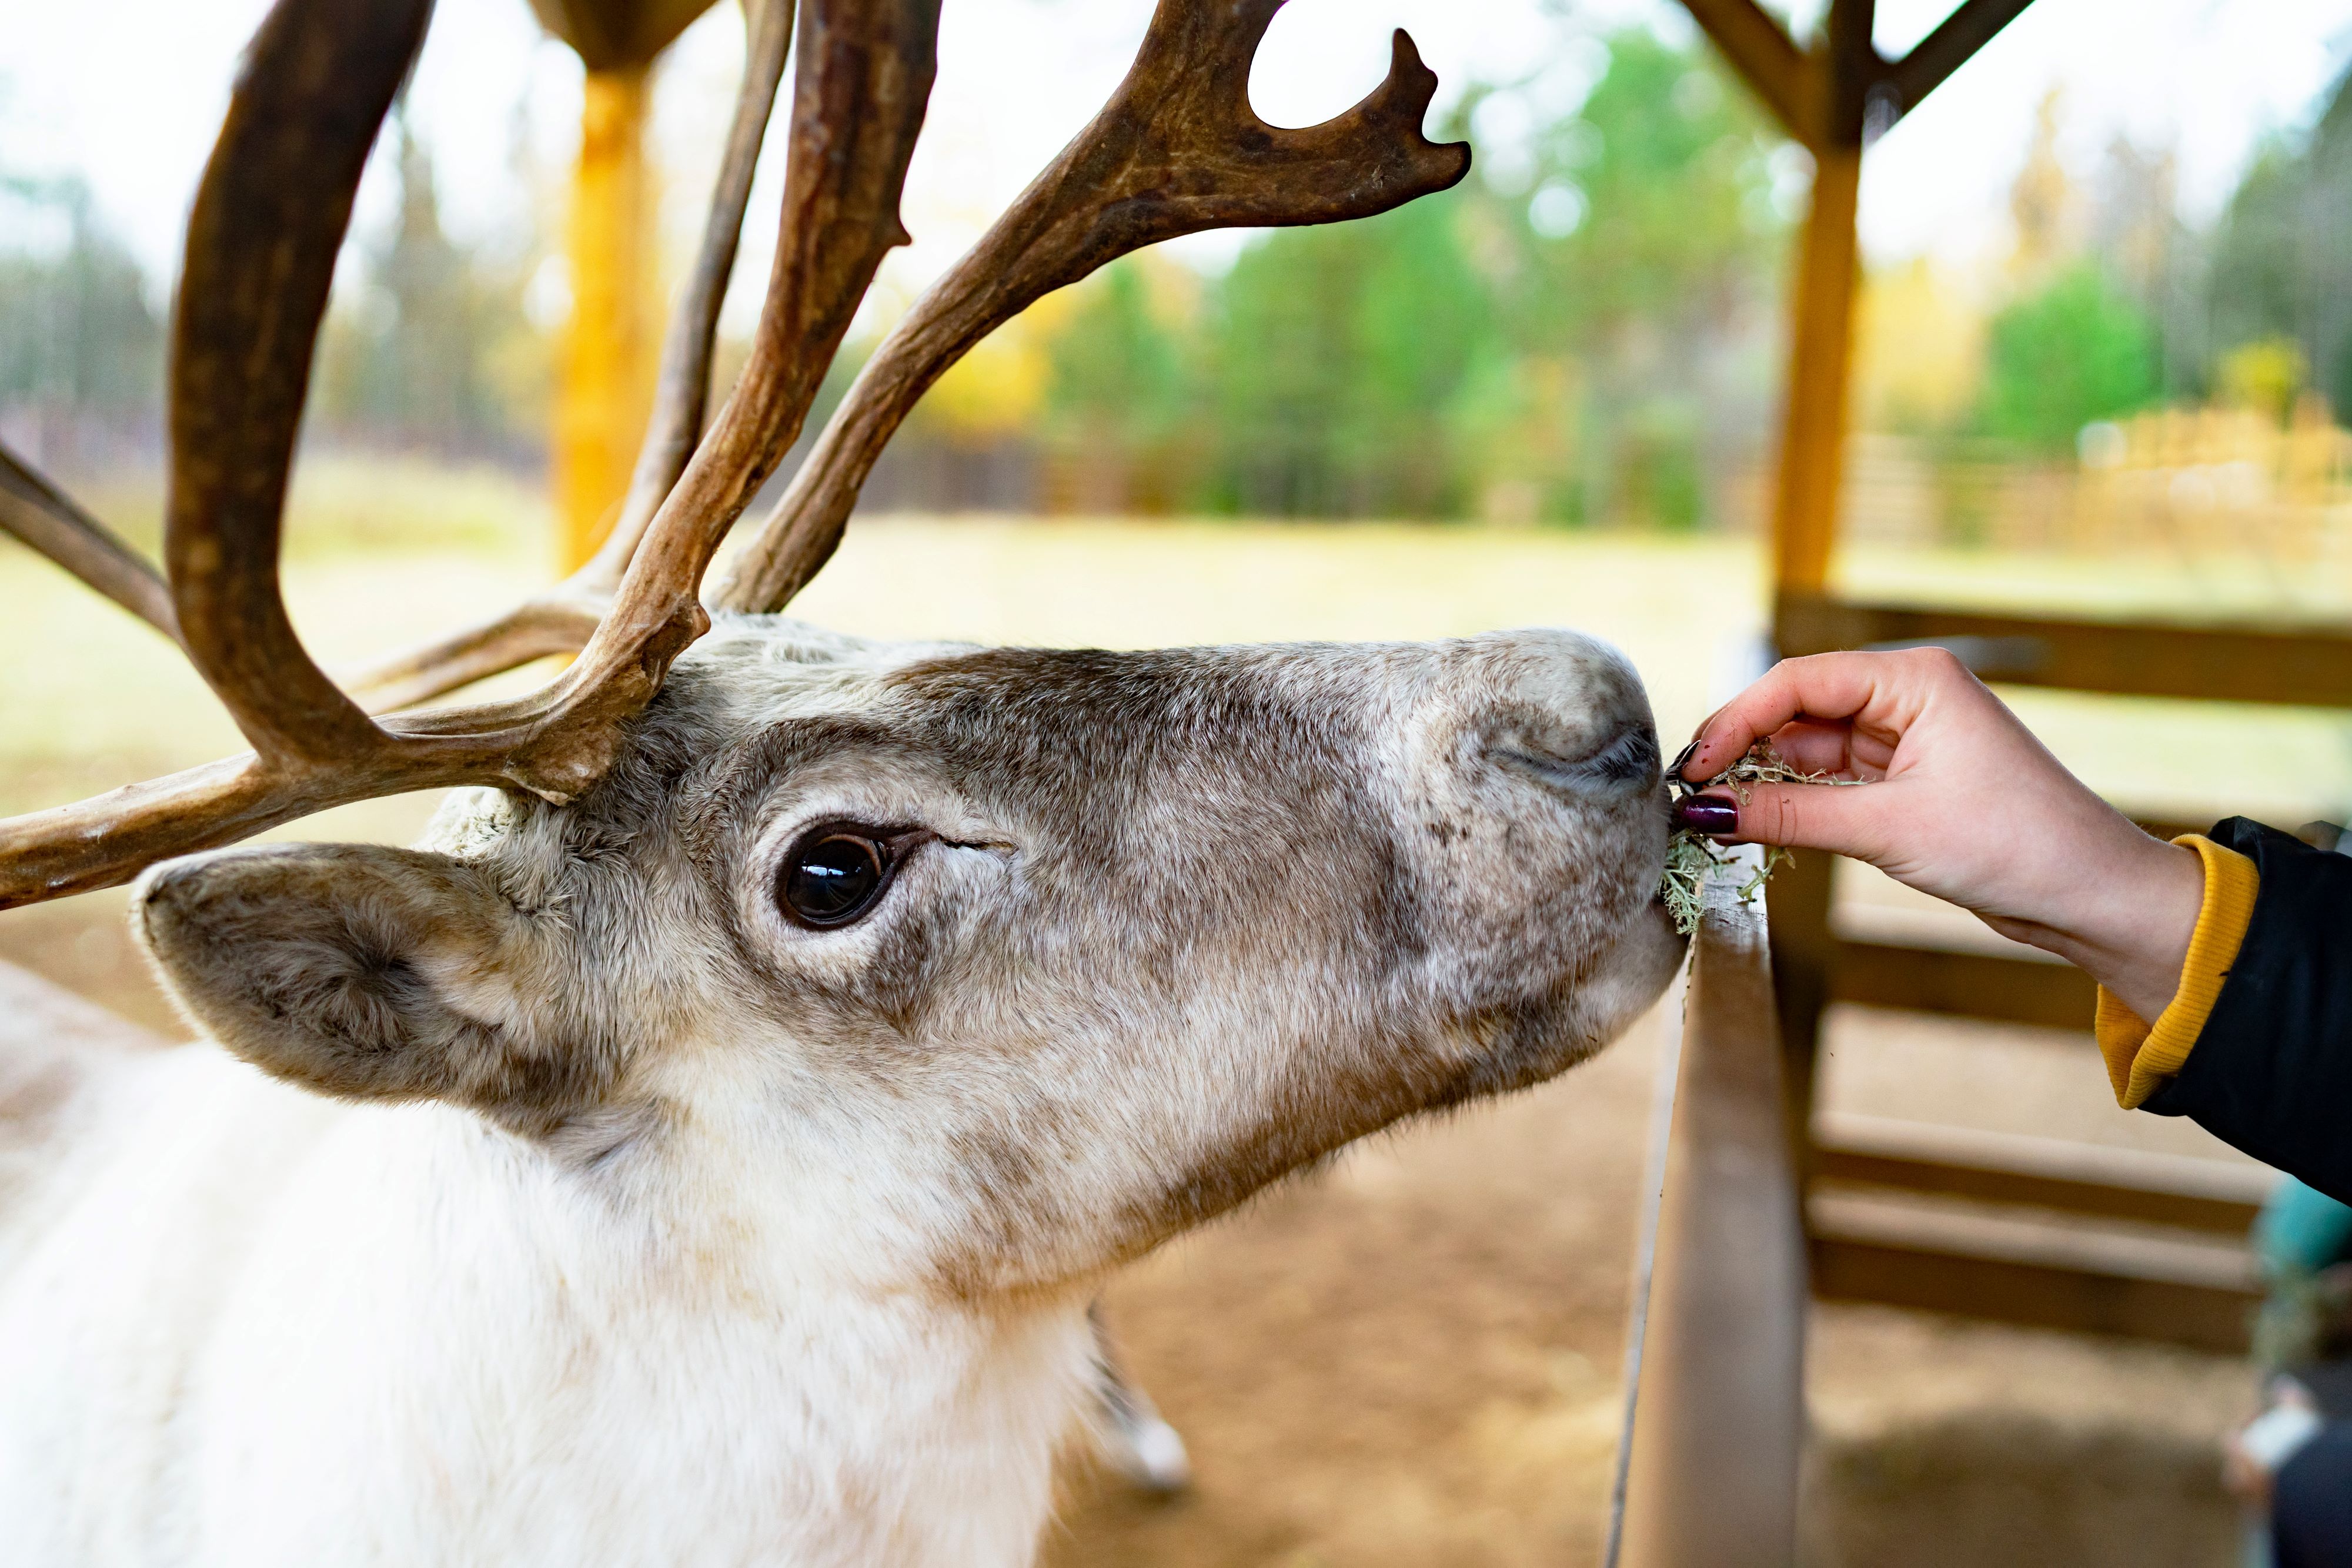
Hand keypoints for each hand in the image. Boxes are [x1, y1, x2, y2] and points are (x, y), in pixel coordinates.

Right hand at [1671, 648, 2204, 1022]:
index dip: (1737, 720)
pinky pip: (1833, 781)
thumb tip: (1707, 812)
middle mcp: (1910, 696)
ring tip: (1719, 815)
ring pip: (1811, 748)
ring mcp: (1909, 739)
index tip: (1695, 768)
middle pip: (1798, 710)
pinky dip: (1798, 801)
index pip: (1798, 681)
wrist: (2092, 896)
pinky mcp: (1909, 781)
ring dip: (1768, 780)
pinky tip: (1761, 822)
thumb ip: (1790, 814)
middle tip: (1694, 796)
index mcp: (1915, 679)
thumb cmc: (2015, 845)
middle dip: (1745, 750)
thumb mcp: (1887, 829)